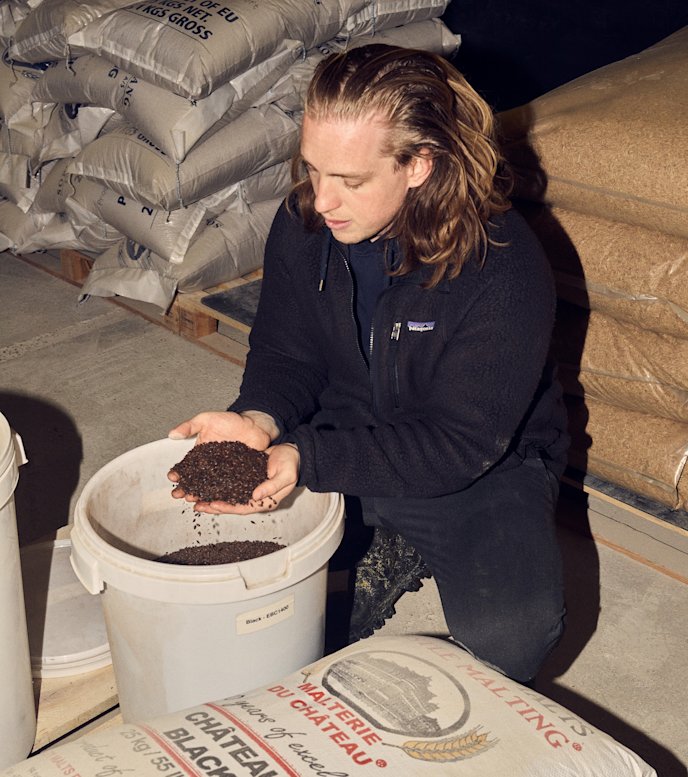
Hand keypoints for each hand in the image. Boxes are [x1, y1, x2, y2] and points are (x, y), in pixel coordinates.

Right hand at [168, 410, 279, 497]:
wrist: (254, 426)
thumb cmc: (231, 421)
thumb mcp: (206, 420)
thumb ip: (189, 426)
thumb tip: (172, 434)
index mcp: (200, 453)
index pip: (186, 466)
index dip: (178, 472)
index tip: (172, 477)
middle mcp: (210, 466)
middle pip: (196, 480)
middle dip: (186, 488)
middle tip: (178, 495)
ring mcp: (223, 473)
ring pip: (209, 487)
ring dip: (200, 494)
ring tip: (193, 499)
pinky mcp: (236, 477)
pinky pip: (227, 487)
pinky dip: (221, 494)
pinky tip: (215, 499)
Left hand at [180, 443, 299, 514]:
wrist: (293, 451)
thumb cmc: (291, 462)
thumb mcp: (286, 474)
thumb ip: (272, 486)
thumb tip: (255, 496)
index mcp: (265, 501)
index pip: (242, 508)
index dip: (227, 508)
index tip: (212, 505)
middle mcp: (255, 498)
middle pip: (231, 505)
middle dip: (214, 505)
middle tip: (197, 504)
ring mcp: (250, 488)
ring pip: (228, 495)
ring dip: (213, 496)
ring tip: (196, 495)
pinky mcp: (246, 478)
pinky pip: (229, 484)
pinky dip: (218, 484)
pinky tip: (207, 481)